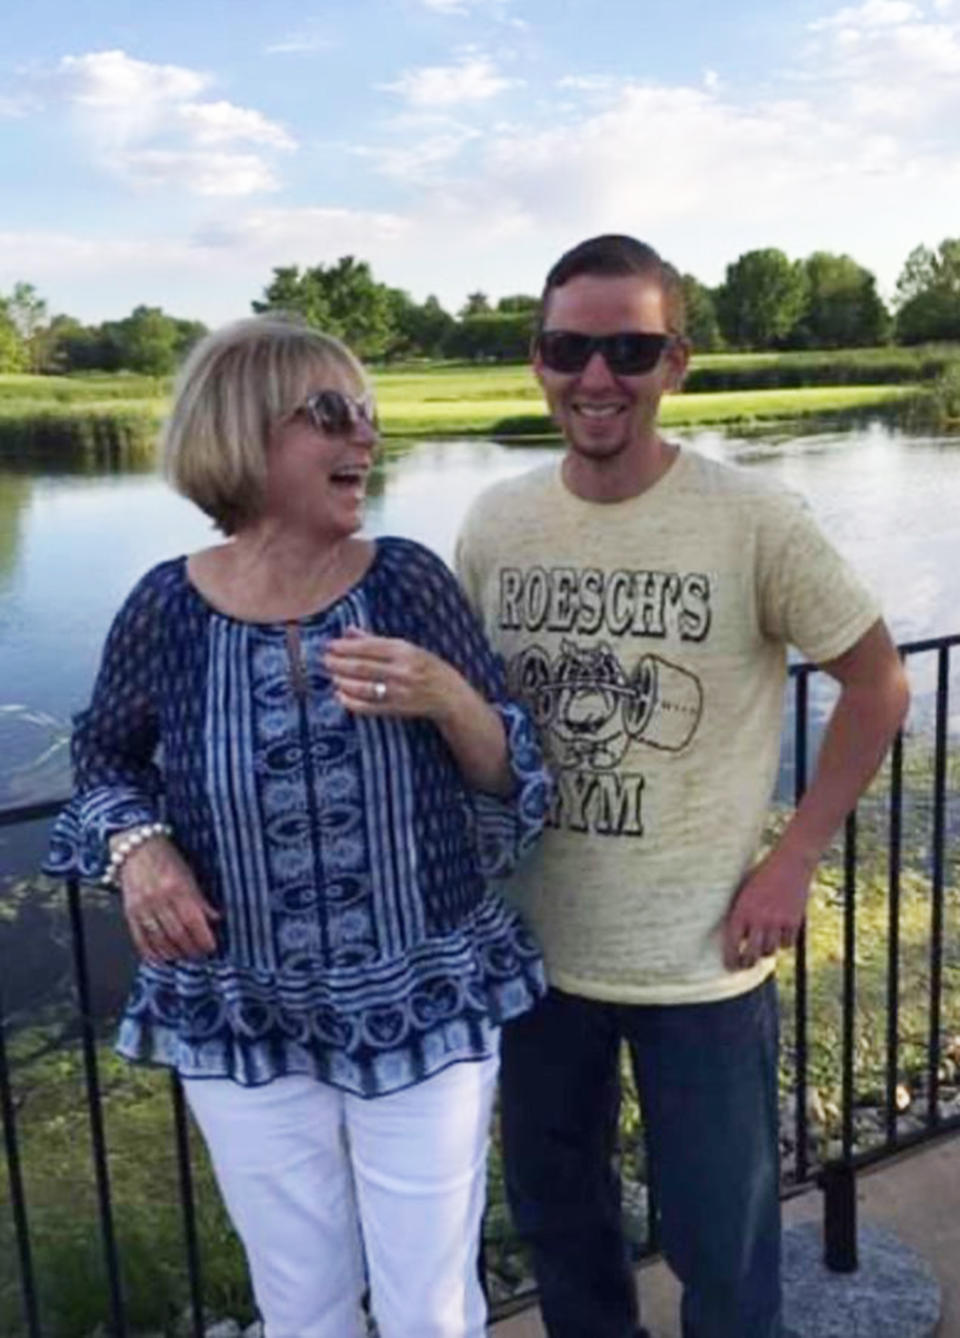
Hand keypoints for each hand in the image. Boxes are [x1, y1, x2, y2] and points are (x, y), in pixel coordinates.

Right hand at [118, 835, 219, 963]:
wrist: (137, 847)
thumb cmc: (166, 858)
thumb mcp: (189, 874)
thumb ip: (200, 899)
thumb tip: (215, 918)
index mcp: (177, 888)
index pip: (193, 921)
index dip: (203, 938)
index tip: (211, 947)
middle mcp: (159, 899)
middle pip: (177, 934)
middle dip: (191, 948)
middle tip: (200, 954)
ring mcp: (142, 907)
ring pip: (160, 940)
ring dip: (174, 952)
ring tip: (184, 956)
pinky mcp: (129, 912)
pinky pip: (140, 938)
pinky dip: (151, 951)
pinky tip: (161, 958)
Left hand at [325, 626, 454, 720]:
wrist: (449, 695)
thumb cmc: (426, 666)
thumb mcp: (406, 647)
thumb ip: (375, 640)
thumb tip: (348, 631)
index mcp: (404, 651)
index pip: (368, 647)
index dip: (345, 647)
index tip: (330, 645)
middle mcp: (402, 671)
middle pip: (362, 667)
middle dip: (339, 663)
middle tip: (325, 660)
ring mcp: (399, 691)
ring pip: (363, 687)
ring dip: (342, 681)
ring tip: (331, 675)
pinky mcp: (397, 709)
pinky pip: (368, 707)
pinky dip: (351, 702)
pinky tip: (340, 695)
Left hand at [721, 847, 812, 969]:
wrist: (790, 863)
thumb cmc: (763, 874)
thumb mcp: (745, 890)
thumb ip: (740, 911)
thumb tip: (738, 935)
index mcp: (742, 910)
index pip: (732, 943)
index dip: (730, 959)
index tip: (729, 967)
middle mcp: (759, 919)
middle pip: (752, 954)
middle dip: (748, 963)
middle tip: (746, 965)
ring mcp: (777, 921)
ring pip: (770, 950)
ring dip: (766, 952)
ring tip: (763, 947)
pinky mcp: (794, 922)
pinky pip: (787, 944)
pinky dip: (783, 943)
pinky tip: (780, 936)